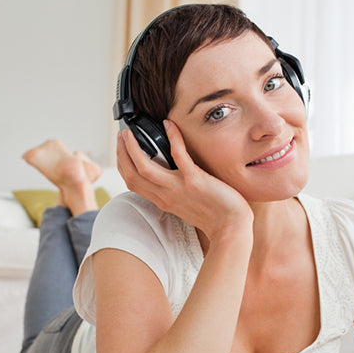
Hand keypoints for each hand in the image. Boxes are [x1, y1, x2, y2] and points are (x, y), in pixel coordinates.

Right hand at [117, 121, 252, 241]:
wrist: (231, 227)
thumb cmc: (215, 216)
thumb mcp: (186, 206)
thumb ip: (175, 192)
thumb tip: (171, 175)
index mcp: (163, 201)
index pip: (132, 183)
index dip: (122, 164)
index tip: (121, 149)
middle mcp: (166, 196)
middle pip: (132, 174)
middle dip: (122, 153)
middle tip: (122, 136)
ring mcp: (179, 188)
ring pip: (145, 167)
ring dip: (133, 148)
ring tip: (131, 133)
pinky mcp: (195, 180)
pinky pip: (178, 154)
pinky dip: (173, 137)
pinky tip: (169, 124)